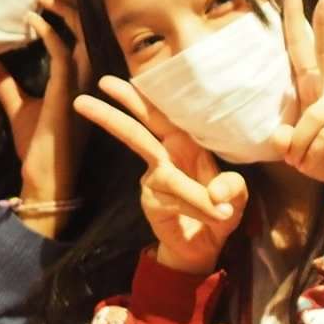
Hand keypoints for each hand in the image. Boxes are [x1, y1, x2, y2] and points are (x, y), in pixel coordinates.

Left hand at [0, 0, 87, 233]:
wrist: (44, 180)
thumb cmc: (39, 147)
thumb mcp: (18, 105)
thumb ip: (4, 81)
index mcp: (81, 81)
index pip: (83, 37)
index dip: (69, 13)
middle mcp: (88, 80)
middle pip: (90, 31)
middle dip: (70, 5)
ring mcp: (82, 87)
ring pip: (84, 37)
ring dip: (64, 13)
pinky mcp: (68, 95)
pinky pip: (64, 55)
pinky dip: (48, 34)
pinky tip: (31, 21)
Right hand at [75, 74, 247, 274]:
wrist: (205, 246)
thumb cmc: (220, 209)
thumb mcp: (237, 196)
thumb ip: (233, 188)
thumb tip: (216, 194)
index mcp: (185, 143)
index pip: (161, 114)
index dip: (143, 96)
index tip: (125, 78)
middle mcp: (165, 157)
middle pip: (136, 132)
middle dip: (113, 115)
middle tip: (86, 96)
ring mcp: (154, 180)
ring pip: (171, 178)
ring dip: (198, 196)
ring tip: (221, 211)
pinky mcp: (151, 203)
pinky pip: (177, 202)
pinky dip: (200, 210)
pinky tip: (216, 218)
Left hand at [271, 0, 323, 196]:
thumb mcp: (298, 150)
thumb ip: (286, 138)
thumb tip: (280, 134)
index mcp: (321, 89)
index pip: (306, 50)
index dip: (298, 20)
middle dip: (323, 20)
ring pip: (312, 115)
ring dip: (302, 143)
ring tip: (304, 160)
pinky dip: (315, 152)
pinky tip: (322, 161)